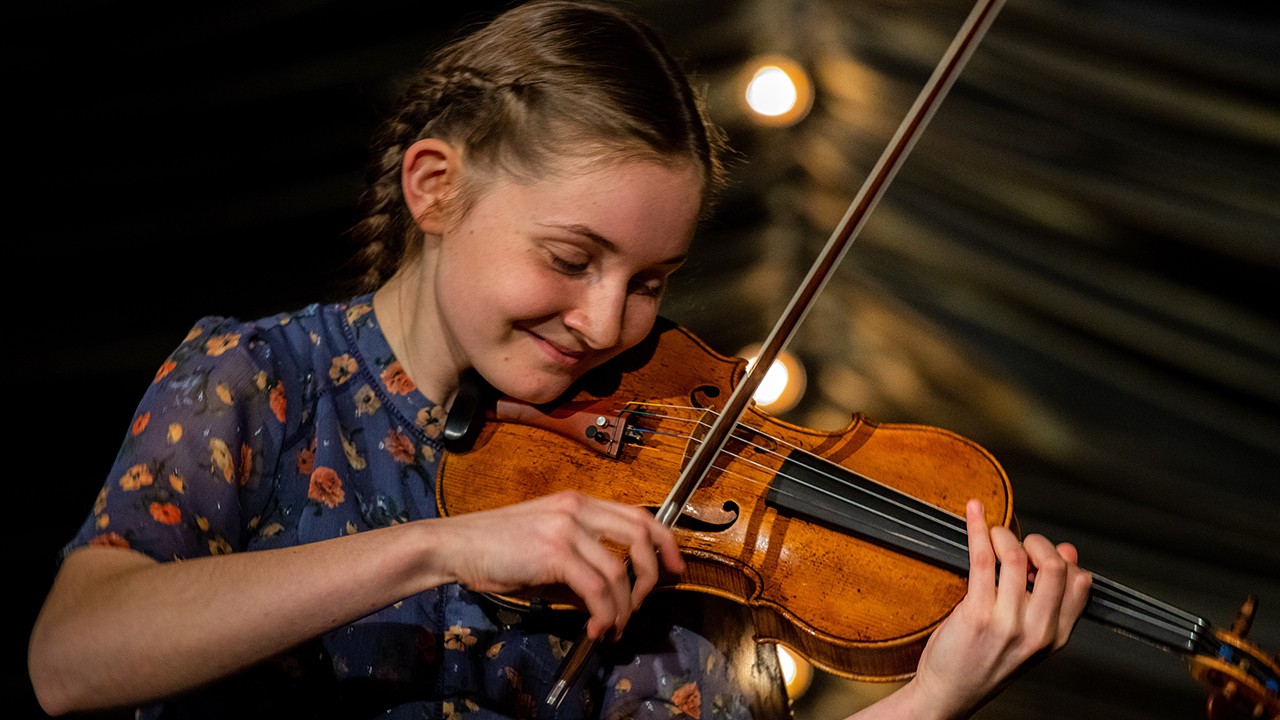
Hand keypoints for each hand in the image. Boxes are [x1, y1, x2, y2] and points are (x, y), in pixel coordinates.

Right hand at [438, 490, 684, 639]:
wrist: (453, 545)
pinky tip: (597, 627)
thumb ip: (579, 555)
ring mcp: (566, 528)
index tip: (675, 566)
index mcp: (577, 501)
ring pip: (619, 571)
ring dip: (623, 607)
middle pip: (640, 535)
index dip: (665, 540)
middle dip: (652, 575)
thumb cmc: (493, 546)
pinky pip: (596, 588)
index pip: (638, 513)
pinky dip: (604, 613)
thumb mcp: (544, 540)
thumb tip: (606, 591)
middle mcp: (577, 508)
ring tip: (613, 626)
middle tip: (645, 603)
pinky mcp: (554, 552)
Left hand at [910, 499, 1091, 717]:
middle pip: (1055, 566)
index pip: (1080, 582)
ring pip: (1018, 557)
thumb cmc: (984, 664)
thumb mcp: (1030, 639)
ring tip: (993, 535)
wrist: (949, 694)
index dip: (1062, 558)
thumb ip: (1051, 601)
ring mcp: (1007, 623)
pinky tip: (974, 513)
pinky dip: (978, 528)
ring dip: (1004, 535)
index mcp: (1055, 636)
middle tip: (1017, 543)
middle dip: (1037, 543)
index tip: (1040, 553)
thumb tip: (1068, 552)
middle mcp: (1037, 630)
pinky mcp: (976, 613)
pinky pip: (983, 558)